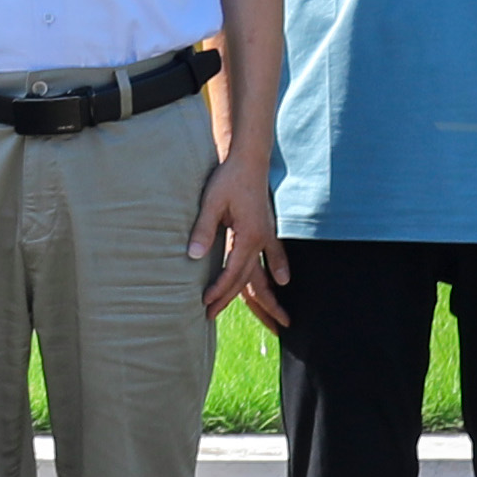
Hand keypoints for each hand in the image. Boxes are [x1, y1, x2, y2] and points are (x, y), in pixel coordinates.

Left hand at [191, 150, 279, 313]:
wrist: (249, 159)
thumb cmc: (229, 178)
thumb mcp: (212, 202)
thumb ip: (204, 229)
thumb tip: (193, 256)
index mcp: (249, 236)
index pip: (232, 272)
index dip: (218, 289)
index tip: (205, 302)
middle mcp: (261, 240)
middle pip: (247, 278)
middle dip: (230, 298)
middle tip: (212, 315)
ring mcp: (266, 235)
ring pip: (260, 271)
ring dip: (260, 294)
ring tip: (269, 316)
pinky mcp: (265, 229)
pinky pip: (273, 255)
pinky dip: (277, 268)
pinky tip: (282, 280)